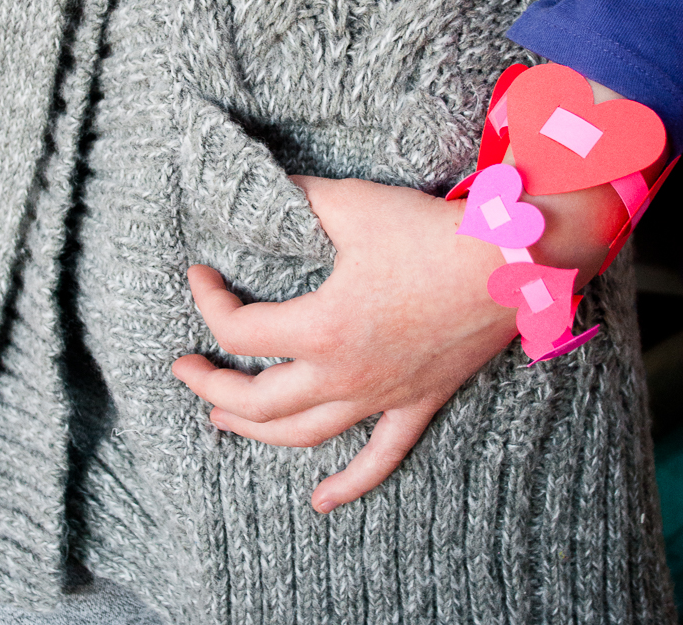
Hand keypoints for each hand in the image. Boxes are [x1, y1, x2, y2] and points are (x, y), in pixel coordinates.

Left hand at [173, 176, 517, 512]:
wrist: (511, 263)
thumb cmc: (430, 234)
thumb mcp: (351, 204)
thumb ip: (296, 199)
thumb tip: (262, 191)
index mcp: (320, 327)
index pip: (238, 329)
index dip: (206, 300)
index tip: (199, 275)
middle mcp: (343, 374)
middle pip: (255, 401)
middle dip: (209, 386)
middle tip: (184, 369)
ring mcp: (380, 397)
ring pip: (302, 435)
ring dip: (255, 432)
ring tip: (221, 423)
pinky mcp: (416, 403)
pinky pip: (380, 458)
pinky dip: (349, 484)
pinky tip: (321, 502)